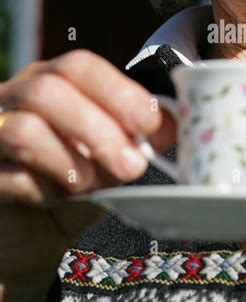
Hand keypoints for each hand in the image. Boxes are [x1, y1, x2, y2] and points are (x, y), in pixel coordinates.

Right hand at [0, 49, 177, 301]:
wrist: (29, 235)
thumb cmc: (71, 184)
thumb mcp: (109, 157)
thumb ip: (135, 137)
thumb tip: (173, 125)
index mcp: (48, 80)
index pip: (79, 66)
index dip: (118, 91)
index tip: (149, 123)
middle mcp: (12, 97)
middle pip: (49, 90)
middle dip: (99, 129)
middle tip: (132, 166)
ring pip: (24, 129)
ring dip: (70, 162)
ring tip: (90, 186)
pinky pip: (10, 176)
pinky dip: (43, 191)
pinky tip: (56, 200)